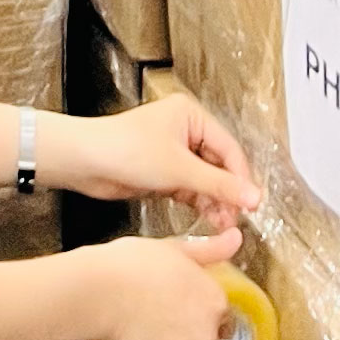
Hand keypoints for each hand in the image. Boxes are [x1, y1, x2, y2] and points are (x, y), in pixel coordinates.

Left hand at [65, 91, 260, 220]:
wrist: (85, 162)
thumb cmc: (124, 149)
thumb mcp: (179, 169)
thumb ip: (219, 185)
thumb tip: (254, 197)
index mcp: (191, 116)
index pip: (229, 148)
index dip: (242, 178)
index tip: (253, 204)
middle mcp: (184, 131)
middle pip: (220, 166)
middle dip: (228, 193)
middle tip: (237, 218)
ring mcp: (173, 153)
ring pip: (206, 181)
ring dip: (216, 202)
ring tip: (224, 223)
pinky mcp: (163, 173)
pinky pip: (191, 190)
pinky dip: (201, 204)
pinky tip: (210, 220)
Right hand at [91, 232, 242, 339]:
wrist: (98, 290)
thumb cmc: (131, 264)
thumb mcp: (173, 247)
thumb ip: (210, 249)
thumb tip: (237, 238)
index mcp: (214, 301)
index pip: (221, 316)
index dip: (201, 311)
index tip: (182, 308)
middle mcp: (207, 333)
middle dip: (187, 334)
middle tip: (159, 319)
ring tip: (145, 338)